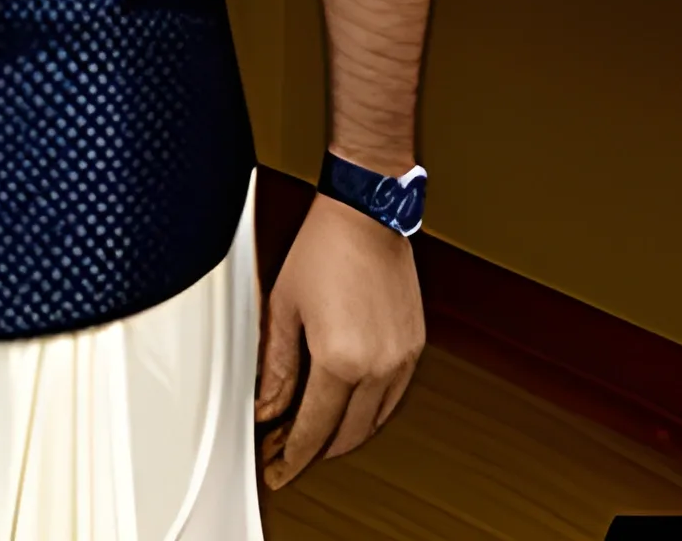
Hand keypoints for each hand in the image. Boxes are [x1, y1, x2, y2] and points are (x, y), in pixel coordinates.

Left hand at [256, 192, 424, 488]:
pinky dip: (369, 413)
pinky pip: (392, 398)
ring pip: (373, 422)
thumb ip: (276, 364)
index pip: (315, 429)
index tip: (279, 467)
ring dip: (344, 436)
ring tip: (314, 434)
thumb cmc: (323, 248)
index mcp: (341, 359)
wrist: (366, 214)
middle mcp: (378, 366)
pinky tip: (348, 407)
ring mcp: (401, 359)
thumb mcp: (284, 307)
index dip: (293, 454)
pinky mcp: (414, 348)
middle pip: (346, 435)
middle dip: (316, 451)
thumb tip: (267, 405)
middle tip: (288, 452)